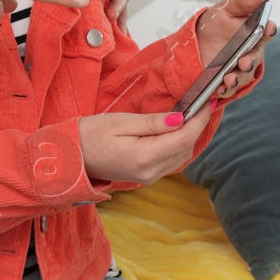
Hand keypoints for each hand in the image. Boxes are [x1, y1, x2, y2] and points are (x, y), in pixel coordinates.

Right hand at [79, 108, 212, 184]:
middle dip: (197, 127)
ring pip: (181, 156)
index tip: (208, 102)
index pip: (183, 138)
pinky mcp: (145, 176)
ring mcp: (148, 177)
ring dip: (189, 136)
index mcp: (144, 157)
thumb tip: (181, 119)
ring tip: (192, 115)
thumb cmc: (89, 135)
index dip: (199, 120)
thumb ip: (153, 122)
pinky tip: (176, 130)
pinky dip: (178, 145)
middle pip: (186, 148)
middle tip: (202, 104)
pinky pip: (170, 160)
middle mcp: (150, 172)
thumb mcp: (120, 121)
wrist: (70, 157)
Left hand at [195, 0, 277, 98]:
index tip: (268, 28)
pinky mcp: (230, 78)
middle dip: (251, 60)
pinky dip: (227, 88)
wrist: (194, 43)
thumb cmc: (215, 23)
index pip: (267, 30)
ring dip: (239, 78)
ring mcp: (241, 66)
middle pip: (256, 56)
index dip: (269, 29)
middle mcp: (251, 50)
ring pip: (246, 74)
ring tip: (228, 79)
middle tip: (244, 63)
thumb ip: (244, 3)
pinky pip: (232, 86)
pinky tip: (220, 88)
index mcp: (254, 31)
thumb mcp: (225, 9)